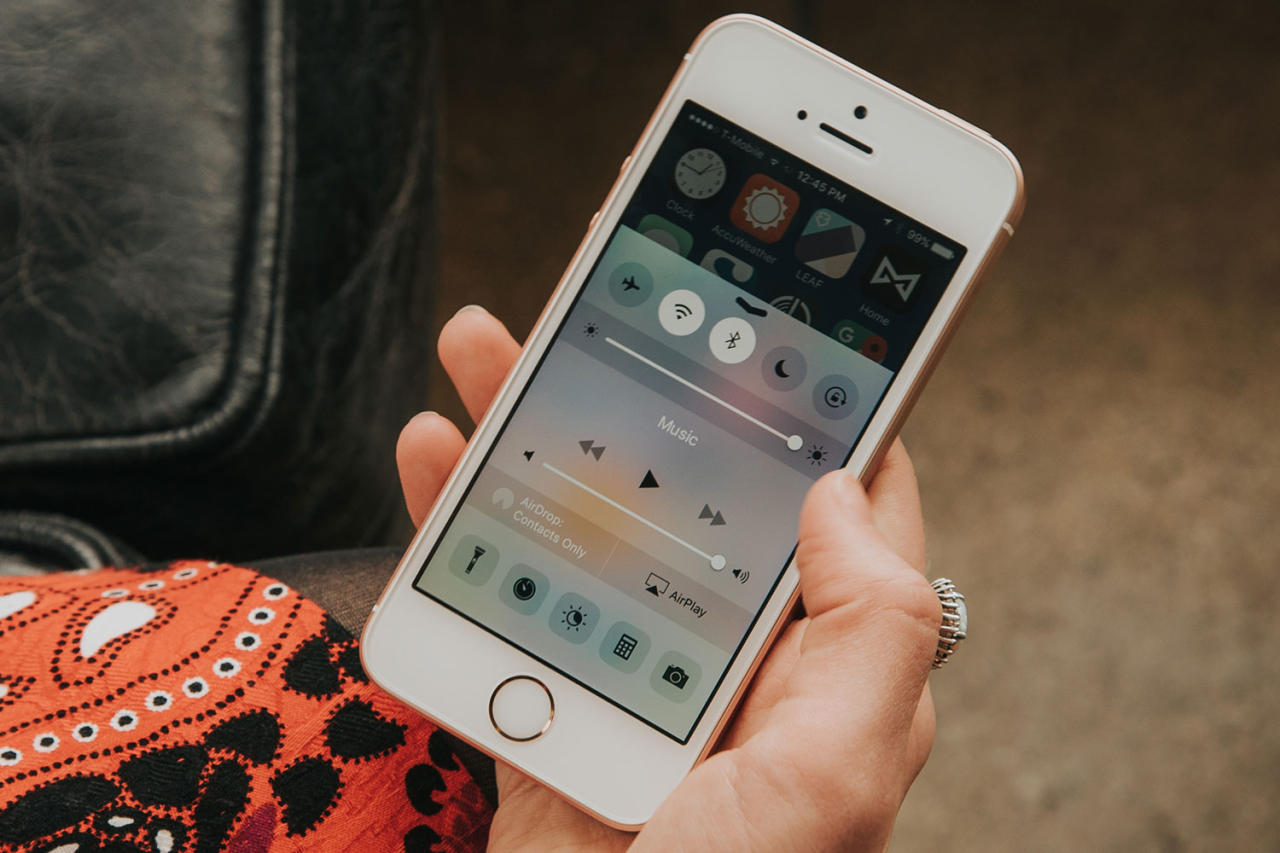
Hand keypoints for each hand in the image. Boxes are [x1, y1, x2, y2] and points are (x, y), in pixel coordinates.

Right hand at [396, 305, 941, 851]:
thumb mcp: (830, 780)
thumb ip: (870, 632)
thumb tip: (845, 492)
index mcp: (821, 662)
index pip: (843, 504)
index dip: (825, 408)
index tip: (791, 320)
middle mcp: (735, 656)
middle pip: (692, 488)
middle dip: (645, 386)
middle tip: (611, 295)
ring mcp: (636, 672)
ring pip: (589, 521)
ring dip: (535, 431)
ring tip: (488, 349)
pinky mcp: (552, 698)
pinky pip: (506, 590)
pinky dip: (463, 520)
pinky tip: (431, 456)